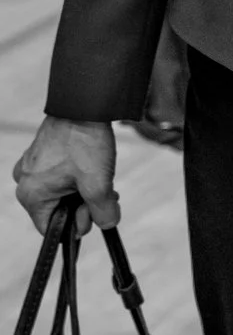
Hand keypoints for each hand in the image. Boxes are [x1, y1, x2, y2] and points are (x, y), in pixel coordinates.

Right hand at [12, 118, 118, 237]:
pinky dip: (77, 176)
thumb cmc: (84, 144)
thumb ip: (102, 211)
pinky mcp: (40, 155)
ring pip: (60, 193)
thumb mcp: (98, 183)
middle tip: (106, 192)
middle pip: (57, 210)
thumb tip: (107, 224)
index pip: (50, 228)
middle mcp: (24, 183)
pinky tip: (92, 166)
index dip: (76, 225)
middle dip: (84, 205)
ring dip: (83, 190)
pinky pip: (57, 176)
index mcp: (31, 195)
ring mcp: (30, 167)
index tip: (96, 210)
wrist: (82, 107)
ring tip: (100, 175)